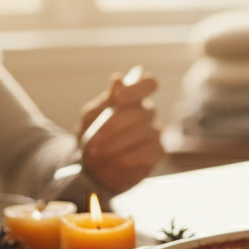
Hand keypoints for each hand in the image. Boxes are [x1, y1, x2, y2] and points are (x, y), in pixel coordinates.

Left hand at [78, 70, 163, 192]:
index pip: (148, 83)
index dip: (138, 88)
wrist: (92, 169)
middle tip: (93, 140)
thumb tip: (119, 80)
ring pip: (144, 132)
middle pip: (142, 111)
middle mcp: (147, 112)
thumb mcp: (91, 118)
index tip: (119, 98)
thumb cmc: (92, 137)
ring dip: (117, 143)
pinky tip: (115, 162)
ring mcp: (155, 132)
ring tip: (97, 153)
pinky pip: (148, 151)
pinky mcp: (157, 153)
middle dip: (114, 126)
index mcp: (132, 98)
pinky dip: (129, 157)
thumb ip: (105, 101)